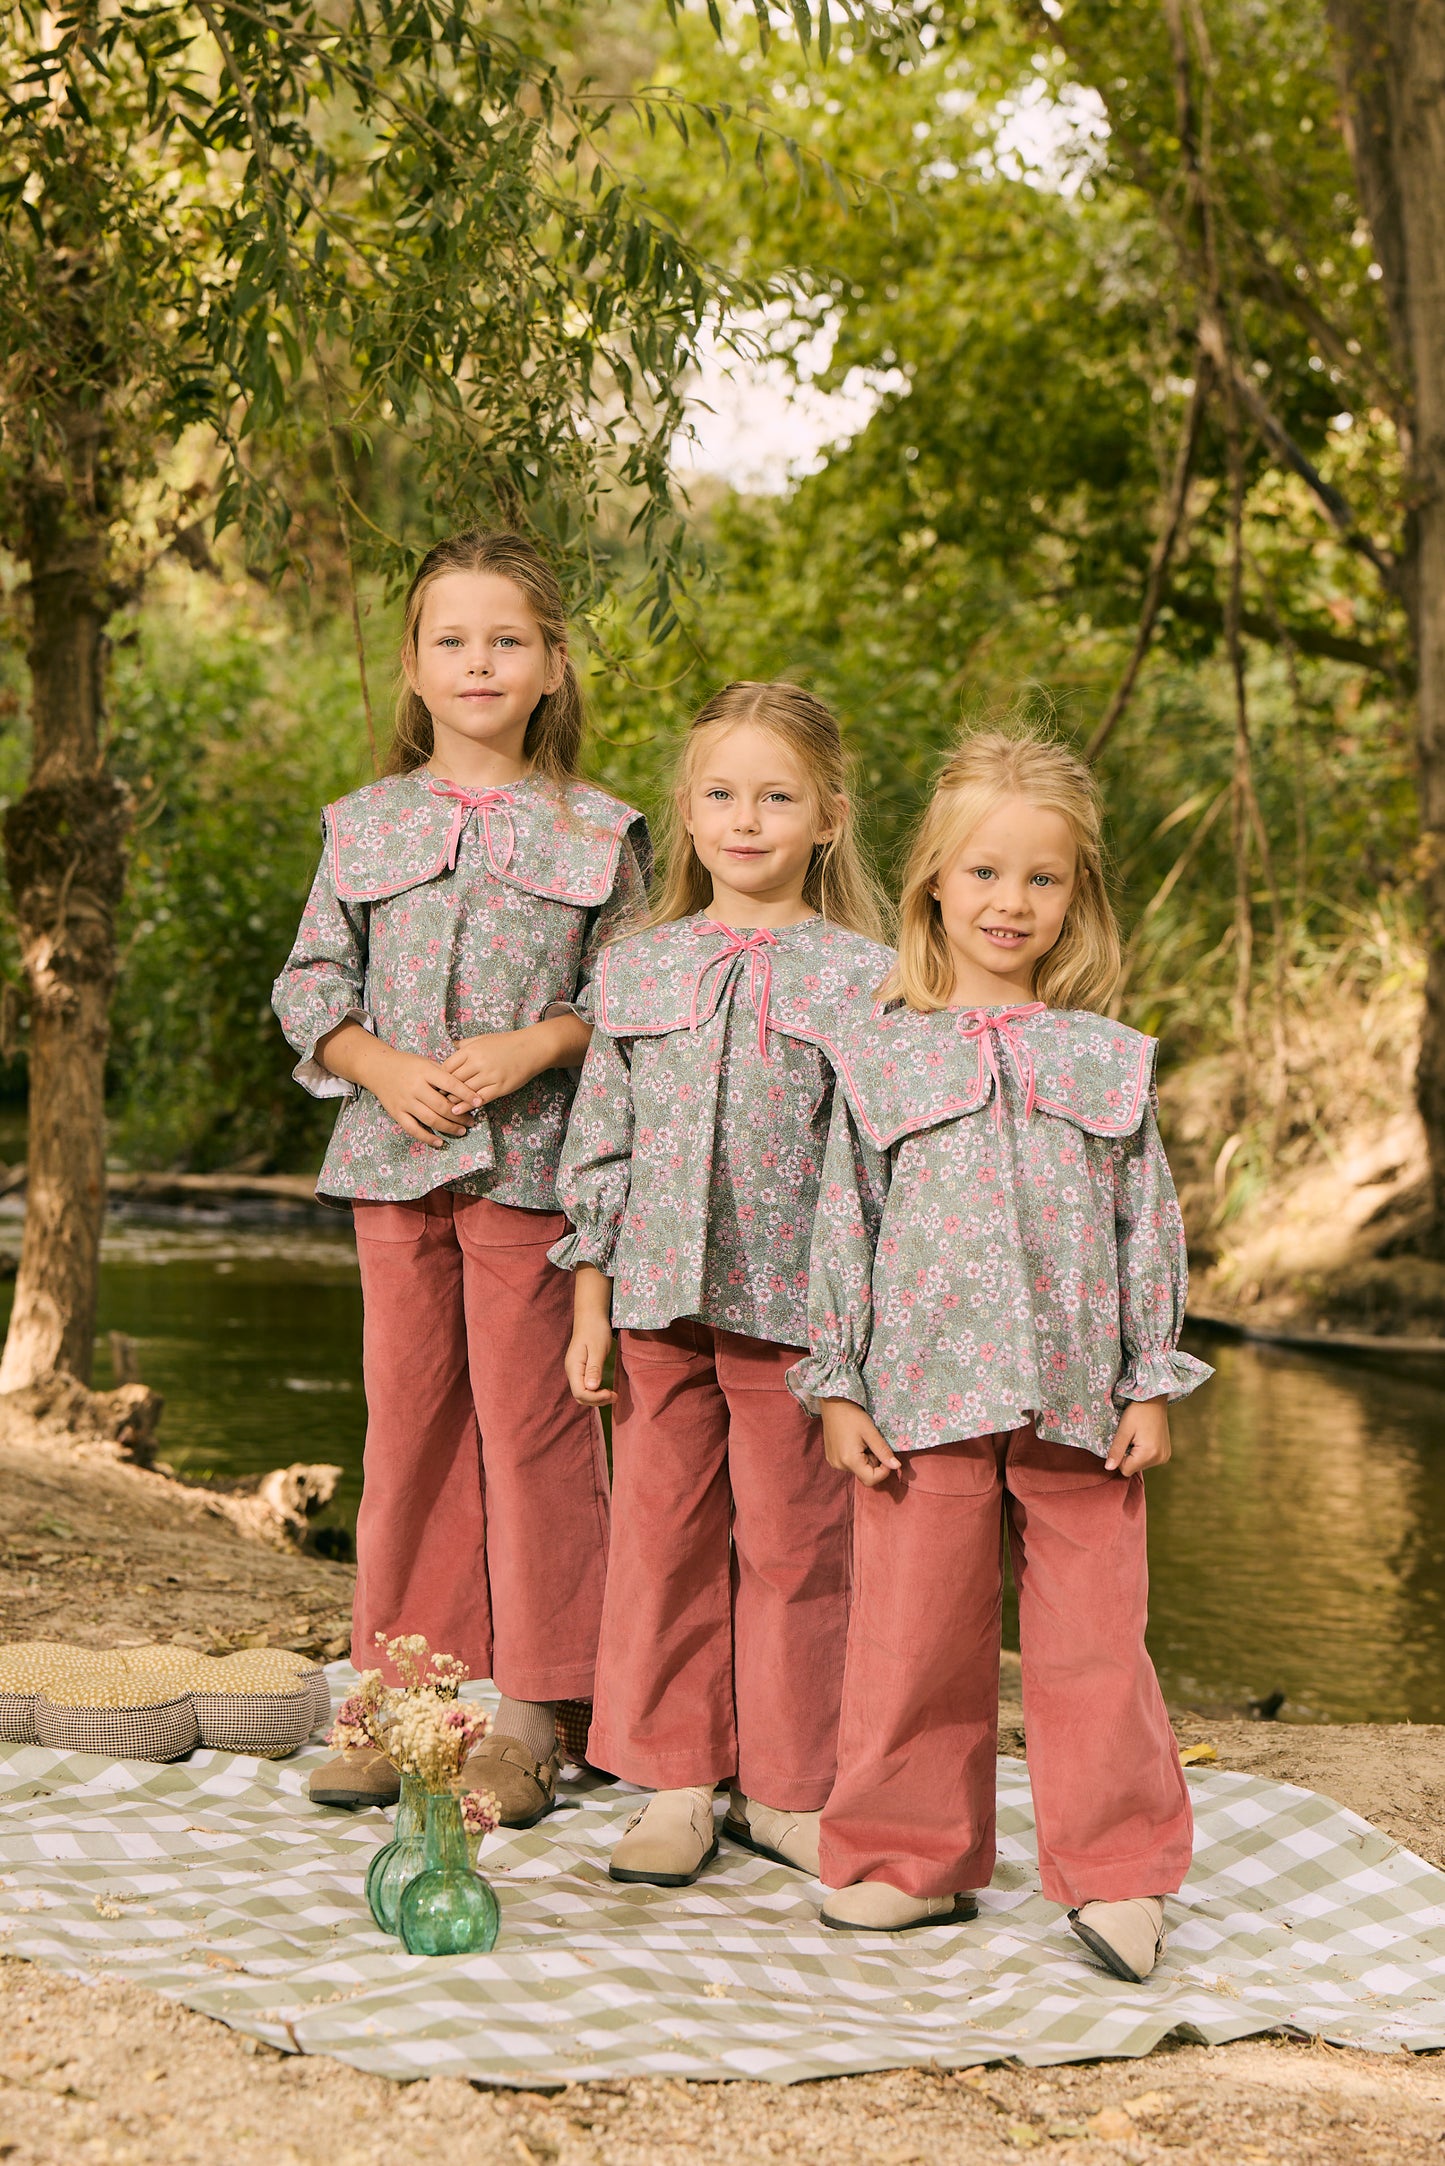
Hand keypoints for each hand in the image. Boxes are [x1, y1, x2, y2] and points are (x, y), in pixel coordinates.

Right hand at [317, 1026, 476, 1147]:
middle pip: (442, 1105)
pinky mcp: (397, 1112)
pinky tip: (439, 1142)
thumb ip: (443, 1074)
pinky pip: (413, 1128)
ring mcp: (405, 1101)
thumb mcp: (426, 1062)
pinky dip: (427, 1137)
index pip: (450, 1083)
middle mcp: (415, 1087)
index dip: (466, 1093)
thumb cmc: (407, 1064)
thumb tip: (466, 1088)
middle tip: (472, 1121)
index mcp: (425, 1071)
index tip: (479, 1101)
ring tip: (461, 1131)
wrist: (377, 1067)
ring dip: (448, 1127)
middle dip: (460, 1116)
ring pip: (430, 1119)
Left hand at [441, 1014, 589, 1104]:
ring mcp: (489, 1075)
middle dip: (443, 1091)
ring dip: (453, 1100)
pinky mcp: (500, 1086)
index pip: (447, 1066)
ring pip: (465, 1091)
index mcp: (471, 1050)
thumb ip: (466, 1044)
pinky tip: (459, 1110)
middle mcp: (478, 1062)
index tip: (433, 1086)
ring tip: (443, 1108)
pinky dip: (468, 1105)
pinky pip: (480, 1098)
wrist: (531, 1048)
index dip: (438, 1078)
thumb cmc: (505, 1043)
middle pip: (453, 1080)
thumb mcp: (482, 1038)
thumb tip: (451, 1047)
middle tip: (433, 1100)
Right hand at [565, 1266, 615, 1405]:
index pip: (580, 1393)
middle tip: (614, 1396)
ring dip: (597, 1398)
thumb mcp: (598, 1349)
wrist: (591, 1317)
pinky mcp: (581, 1369)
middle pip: (580, 1396)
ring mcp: (575, 1371)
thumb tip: (591, 1388)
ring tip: (612, 1394)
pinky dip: (595, 1392)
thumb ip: (594, 1369)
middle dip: (597, 1400)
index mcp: (574, 1367)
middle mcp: (572, 1371)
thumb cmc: (596, 1331)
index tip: (611, 1393)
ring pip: (583, 1393)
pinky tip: (606, 1389)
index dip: (595, 1398)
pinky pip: (585, 1386)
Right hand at [821, 1398, 900, 1487]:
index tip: (887, 1455)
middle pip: (865, 1474)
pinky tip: (854, 1442)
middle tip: (872, 1443)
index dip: (884, 1471)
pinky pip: (849, 1464)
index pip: (871, 1479)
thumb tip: (897, 1467)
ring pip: (858, 1469)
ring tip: (863, 1441)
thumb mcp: (871, 1432)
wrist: (833, 1404)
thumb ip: (883, 1451)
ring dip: (866, 1459)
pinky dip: (856, 1457)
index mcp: (850, 1460)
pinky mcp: (832, 1457)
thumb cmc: (852, 1415)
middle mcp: (840, 1465)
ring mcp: (834, 1462)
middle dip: (874, 1462)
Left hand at [1106, 1395, 1171, 1474]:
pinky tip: (1144, 1438)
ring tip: (1138, 1436)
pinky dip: (1143, 1452)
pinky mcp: (1166, 1454)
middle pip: (1134, 1468)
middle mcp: (1160, 1459)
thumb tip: (1108, 1468)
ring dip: (1135, 1454)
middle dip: (1128, 1455)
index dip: (1119, 1458)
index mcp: (1149, 1454)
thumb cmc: (1138, 1411)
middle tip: (1131, 1437)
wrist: (1154, 1400)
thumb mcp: (1124, 1430)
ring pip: (1140, 1465)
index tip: (1122, 1441)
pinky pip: (1148, 1460)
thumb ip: (1116, 1450)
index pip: (1126, 1470)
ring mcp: (1164, 1457)